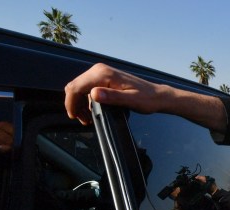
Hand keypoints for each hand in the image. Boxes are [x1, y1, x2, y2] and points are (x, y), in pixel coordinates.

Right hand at [65, 63, 225, 130]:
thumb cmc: (147, 99)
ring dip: (80, 103)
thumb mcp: (131, 101)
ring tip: (87, 119)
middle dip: (74, 104)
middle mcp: (99, 70)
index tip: (74, 117)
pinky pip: (88, 87)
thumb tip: (94, 94)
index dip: (71, 103)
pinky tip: (93, 111)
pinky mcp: (104, 77)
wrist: (158, 95)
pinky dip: (86, 100)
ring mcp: (102, 72)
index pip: (77, 86)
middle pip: (75, 86)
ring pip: (80, 87)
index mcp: (103, 74)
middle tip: (82, 121)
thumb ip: (112, 97)